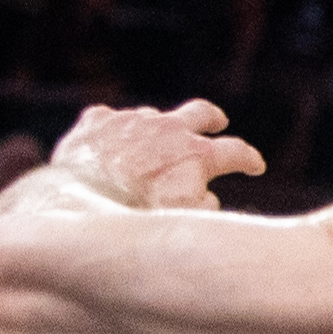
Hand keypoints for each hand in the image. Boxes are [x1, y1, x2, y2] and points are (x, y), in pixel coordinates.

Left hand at [49, 99, 266, 210]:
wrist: (77, 205)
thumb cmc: (136, 218)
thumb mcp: (185, 220)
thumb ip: (206, 207)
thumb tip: (209, 197)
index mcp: (196, 154)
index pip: (235, 152)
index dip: (249, 159)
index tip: (255, 166)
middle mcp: (167, 129)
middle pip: (201, 113)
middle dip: (212, 118)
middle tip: (217, 123)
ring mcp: (130, 121)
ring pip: (152, 115)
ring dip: (157, 128)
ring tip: (152, 145)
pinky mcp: (95, 123)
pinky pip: (107, 117)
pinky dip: (112, 129)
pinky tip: (108, 141)